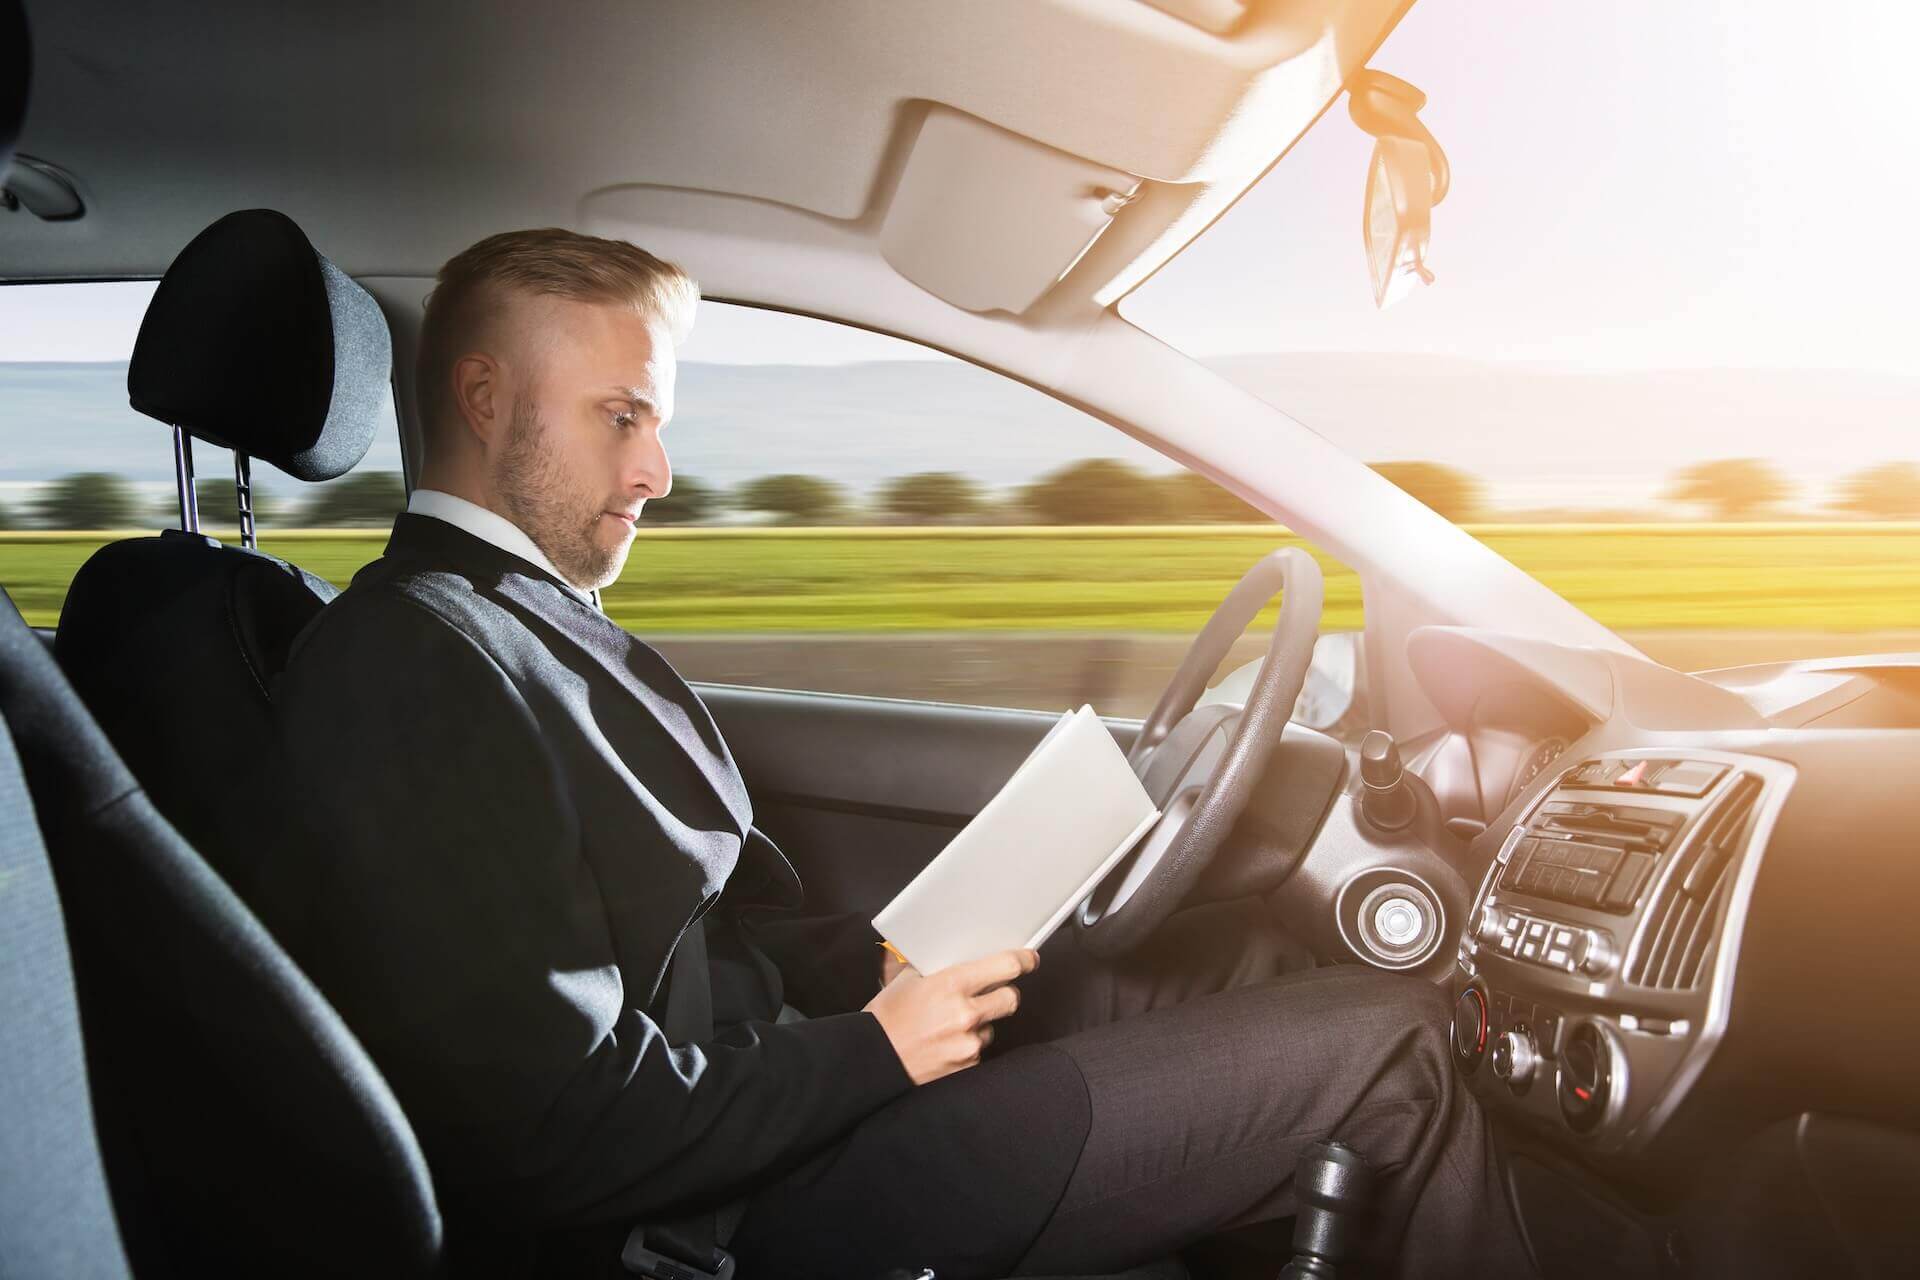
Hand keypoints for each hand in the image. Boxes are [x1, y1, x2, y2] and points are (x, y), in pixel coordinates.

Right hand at [863, 948, 1038, 1084]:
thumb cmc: (886, 1018)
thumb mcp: (907, 980)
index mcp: (951, 984)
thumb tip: (959, 953)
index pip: (1006, 966)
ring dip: (979, 1023)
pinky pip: (978, 1049)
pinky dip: (966, 1045)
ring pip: (992, 1026)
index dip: (1024, 960)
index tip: (1030, 958)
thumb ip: (936, 967)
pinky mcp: (966, 1066)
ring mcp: (968, 1043)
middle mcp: (965, 1014)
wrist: (871, 1060)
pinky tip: (943, 1044)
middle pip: (1011, 998)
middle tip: (991, 993)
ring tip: (947, 1025)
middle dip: (1004, 994)